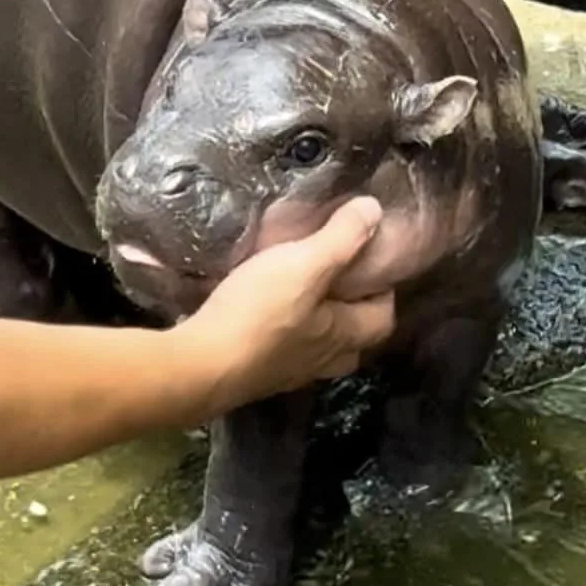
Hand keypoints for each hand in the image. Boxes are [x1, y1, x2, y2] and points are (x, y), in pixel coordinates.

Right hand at [174, 196, 394, 419]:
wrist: (202, 364)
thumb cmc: (260, 313)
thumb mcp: (303, 264)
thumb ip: (341, 238)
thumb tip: (376, 210)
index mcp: (343, 336)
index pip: (383, 318)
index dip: (384, 291)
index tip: (371, 263)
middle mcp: (322, 361)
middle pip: (353, 341)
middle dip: (351, 314)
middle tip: (336, 280)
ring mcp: (288, 374)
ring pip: (317, 350)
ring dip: (316, 327)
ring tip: (298, 295)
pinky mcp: (256, 375)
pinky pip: (282, 353)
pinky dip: (281, 334)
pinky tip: (262, 314)